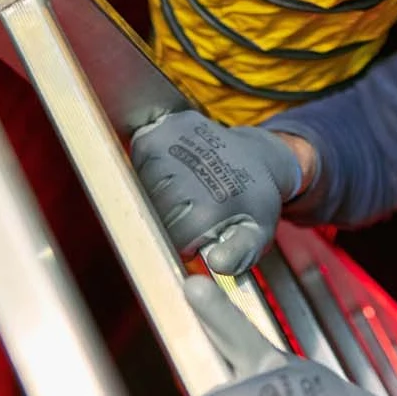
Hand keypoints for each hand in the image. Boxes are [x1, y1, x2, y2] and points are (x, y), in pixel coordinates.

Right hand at [130, 111, 304, 273]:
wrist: (257, 154)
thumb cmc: (253, 201)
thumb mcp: (259, 232)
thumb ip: (240, 253)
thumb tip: (216, 262)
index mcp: (210, 205)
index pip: (173, 239)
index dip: (184, 244)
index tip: (198, 236)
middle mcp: (188, 174)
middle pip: (155, 214)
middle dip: (170, 220)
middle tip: (192, 212)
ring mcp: (170, 148)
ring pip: (142, 189)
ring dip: (156, 195)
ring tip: (184, 192)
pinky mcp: (158, 132)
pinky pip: (137, 162)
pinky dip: (148, 170)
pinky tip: (172, 171)